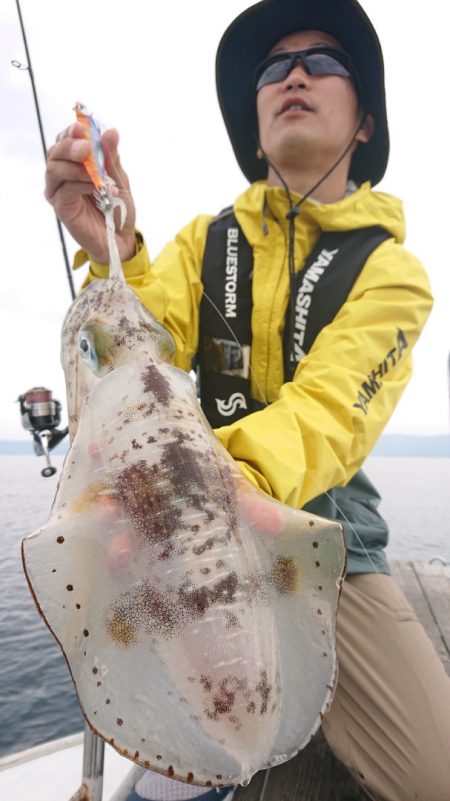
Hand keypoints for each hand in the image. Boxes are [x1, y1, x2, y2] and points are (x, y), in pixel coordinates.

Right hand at [45, 123, 136, 263]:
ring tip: (96, 173)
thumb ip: (111, 157)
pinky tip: (97, 187)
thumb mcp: (119, 179)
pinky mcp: (61, 208)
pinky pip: (65, 189)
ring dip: (75, 165)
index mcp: (73, 164)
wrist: (121, 238)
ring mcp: (58, 192)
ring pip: (54, 169)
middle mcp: (61, 176)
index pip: (64, 140)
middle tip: (87, 147)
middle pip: (54, 152)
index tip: (82, 127)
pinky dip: (81, 183)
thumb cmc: (117, 207)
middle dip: (70, 145)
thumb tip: (111, 131)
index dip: (71, 132)